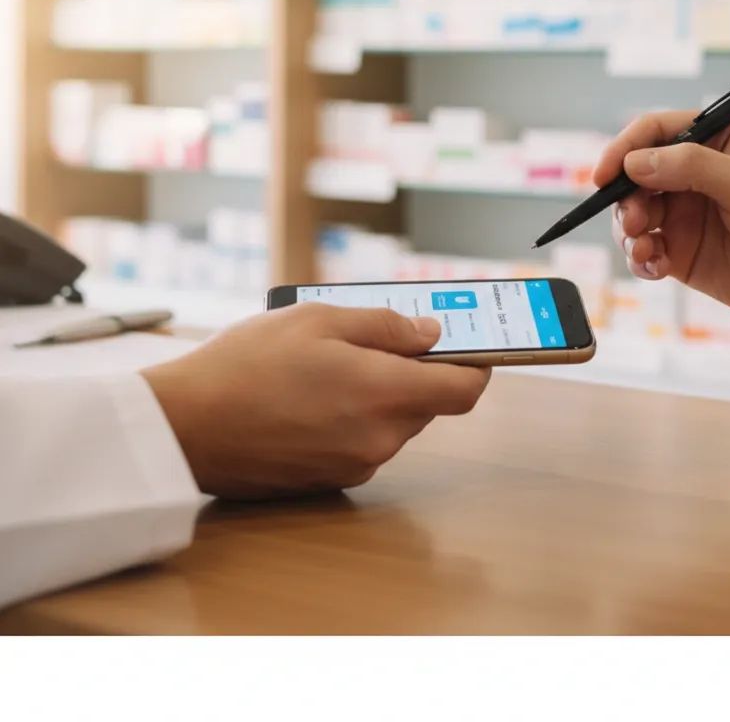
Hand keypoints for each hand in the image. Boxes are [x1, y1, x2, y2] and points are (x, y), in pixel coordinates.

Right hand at [143, 304, 489, 498]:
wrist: (182, 427)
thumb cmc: (247, 364)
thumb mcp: (320, 319)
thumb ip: (387, 326)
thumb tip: (432, 333)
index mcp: (386, 395)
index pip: (465, 390)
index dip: (475, 365)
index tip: (470, 346)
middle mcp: (380, 439)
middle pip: (428, 404)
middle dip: (415, 372)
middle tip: (377, 341)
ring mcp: (354, 466)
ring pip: (394, 424)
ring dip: (381, 395)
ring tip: (329, 365)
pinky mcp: (329, 481)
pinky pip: (363, 443)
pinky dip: (354, 418)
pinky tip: (311, 397)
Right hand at [594, 112, 729, 342]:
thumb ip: (692, 167)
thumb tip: (635, 161)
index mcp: (714, 141)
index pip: (655, 132)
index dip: (624, 149)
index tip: (606, 174)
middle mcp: (692, 175)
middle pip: (634, 175)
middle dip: (625, 199)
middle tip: (635, 222)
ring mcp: (684, 214)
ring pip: (632, 215)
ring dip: (628, 231)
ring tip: (645, 250)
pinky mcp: (681, 252)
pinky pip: (643, 252)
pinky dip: (639, 259)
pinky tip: (655, 268)